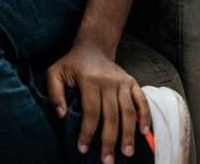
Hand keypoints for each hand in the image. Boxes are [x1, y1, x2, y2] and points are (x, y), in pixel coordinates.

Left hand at [47, 41, 150, 162]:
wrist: (93, 47)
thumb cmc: (72, 64)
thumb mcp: (55, 73)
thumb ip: (55, 93)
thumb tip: (62, 115)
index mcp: (89, 80)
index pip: (91, 111)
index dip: (87, 132)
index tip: (83, 149)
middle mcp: (108, 81)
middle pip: (111, 116)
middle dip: (109, 140)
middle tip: (108, 161)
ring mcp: (123, 82)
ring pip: (128, 112)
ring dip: (128, 134)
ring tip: (126, 153)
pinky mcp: (132, 82)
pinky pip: (142, 101)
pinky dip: (145, 116)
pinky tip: (144, 133)